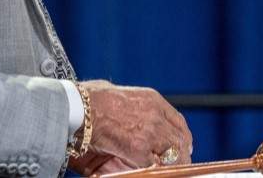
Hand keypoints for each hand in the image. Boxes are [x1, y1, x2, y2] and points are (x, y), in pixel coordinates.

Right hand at [67, 80, 192, 175]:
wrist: (78, 106)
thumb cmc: (90, 99)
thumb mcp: (119, 93)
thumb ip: (132, 104)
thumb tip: (127, 109)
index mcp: (152, 100)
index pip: (178, 121)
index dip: (183, 136)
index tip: (184, 145)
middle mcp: (155, 115)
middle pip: (180, 139)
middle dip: (181, 154)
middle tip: (181, 164)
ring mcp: (149, 132)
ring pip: (172, 154)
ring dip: (172, 165)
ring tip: (172, 172)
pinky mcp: (138, 149)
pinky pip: (155, 165)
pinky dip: (155, 171)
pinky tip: (153, 173)